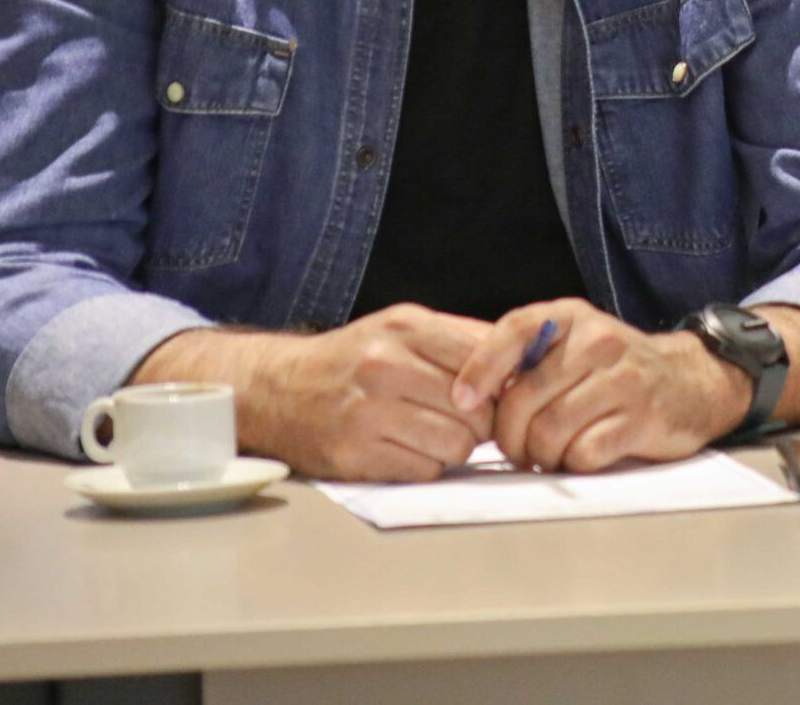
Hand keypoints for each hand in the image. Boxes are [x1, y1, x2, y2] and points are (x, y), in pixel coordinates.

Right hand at [247, 304, 494, 480]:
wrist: (275, 390)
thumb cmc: (352, 360)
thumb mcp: (401, 327)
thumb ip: (460, 337)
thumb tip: (523, 356)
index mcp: (404, 328)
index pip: (484, 361)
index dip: (498, 385)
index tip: (493, 396)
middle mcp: (384, 366)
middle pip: (475, 409)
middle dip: (480, 422)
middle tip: (466, 422)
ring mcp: (367, 412)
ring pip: (455, 444)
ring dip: (455, 448)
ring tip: (436, 436)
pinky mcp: (354, 455)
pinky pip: (424, 471)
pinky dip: (426, 466)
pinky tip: (408, 450)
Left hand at [452, 299, 754, 472]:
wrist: (692, 381)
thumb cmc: (616, 370)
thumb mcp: (575, 343)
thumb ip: (528, 359)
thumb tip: (468, 397)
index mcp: (572, 318)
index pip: (514, 330)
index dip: (481, 367)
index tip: (462, 401)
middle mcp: (598, 342)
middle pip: (524, 399)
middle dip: (509, 437)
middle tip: (515, 449)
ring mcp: (623, 380)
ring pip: (550, 431)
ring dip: (539, 455)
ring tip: (546, 454)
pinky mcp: (641, 419)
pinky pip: (583, 453)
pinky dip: (571, 464)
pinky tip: (577, 456)